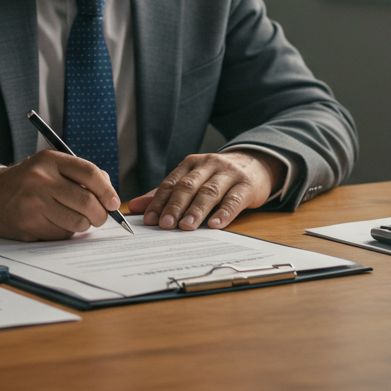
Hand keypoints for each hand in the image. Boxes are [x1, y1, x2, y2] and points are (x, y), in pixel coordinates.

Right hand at [0, 150, 118, 240]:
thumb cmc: (27, 181)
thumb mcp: (48, 166)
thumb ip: (79, 174)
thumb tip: (109, 194)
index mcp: (50, 160)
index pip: (89, 173)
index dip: (107, 190)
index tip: (113, 202)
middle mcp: (41, 180)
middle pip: (87, 202)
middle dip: (100, 214)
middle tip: (100, 217)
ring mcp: (34, 204)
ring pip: (77, 222)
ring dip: (84, 225)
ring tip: (77, 220)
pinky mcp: (29, 225)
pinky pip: (62, 234)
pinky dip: (66, 232)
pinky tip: (55, 223)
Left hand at [128, 151, 284, 230]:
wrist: (256, 163)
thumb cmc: (218, 177)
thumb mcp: (193, 180)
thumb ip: (165, 194)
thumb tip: (135, 207)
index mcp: (191, 164)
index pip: (171, 183)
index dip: (159, 201)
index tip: (149, 219)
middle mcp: (209, 165)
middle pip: (189, 186)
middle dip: (175, 206)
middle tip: (165, 224)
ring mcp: (229, 174)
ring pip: (209, 192)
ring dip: (196, 210)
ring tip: (186, 226)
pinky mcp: (247, 185)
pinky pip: (234, 200)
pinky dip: (223, 213)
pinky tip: (215, 225)